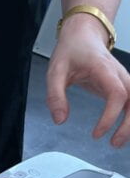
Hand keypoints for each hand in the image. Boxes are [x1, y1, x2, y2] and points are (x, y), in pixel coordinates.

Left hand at [47, 13, 129, 147]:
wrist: (84, 34)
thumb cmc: (72, 50)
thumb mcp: (55, 71)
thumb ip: (55, 96)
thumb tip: (60, 119)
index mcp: (103, 69)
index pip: (116, 94)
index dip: (110, 116)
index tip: (97, 133)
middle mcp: (118, 73)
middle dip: (128, 124)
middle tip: (114, 142)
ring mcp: (122, 79)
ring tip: (118, 142)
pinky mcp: (120, 85)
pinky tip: (125, 131)